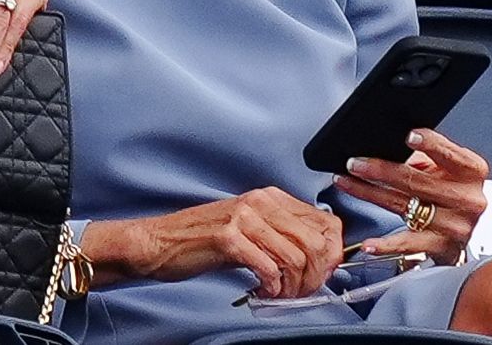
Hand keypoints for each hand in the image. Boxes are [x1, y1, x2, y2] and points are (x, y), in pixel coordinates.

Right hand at [80, 188, 342, 298]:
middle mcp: (260, 201)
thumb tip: (320, 258)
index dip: (333, 255)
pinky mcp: (228, 238)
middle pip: (317, 242)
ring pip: (297, 256)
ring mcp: (244, 218)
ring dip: (296, 286)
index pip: (326, 222)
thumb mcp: (249, 229)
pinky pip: (269, 268)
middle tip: (303, 292)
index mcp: (270, 197)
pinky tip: (264, 292)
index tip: (323, 275)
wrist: (159, 242)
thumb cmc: (203, 240)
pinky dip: (273, 287)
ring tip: (281, 295)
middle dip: (318, 276)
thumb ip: (282, 236)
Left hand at [331, 127, 489, 266]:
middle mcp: (467, 199)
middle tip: (355, 163)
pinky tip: (370, 243)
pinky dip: (385, 244)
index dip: (430, 145)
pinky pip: (408, 244)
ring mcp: (455, 225)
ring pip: (404, 206)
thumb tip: (386, 147)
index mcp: (471, 171)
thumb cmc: (452, 189)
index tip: (409, 137)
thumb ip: (422, 155)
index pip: (450, 154)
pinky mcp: (441, 247)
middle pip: (418, 181)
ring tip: (347, 183)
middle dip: (380, 170)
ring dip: (369, 193)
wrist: (467, 227)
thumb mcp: (445, 166)